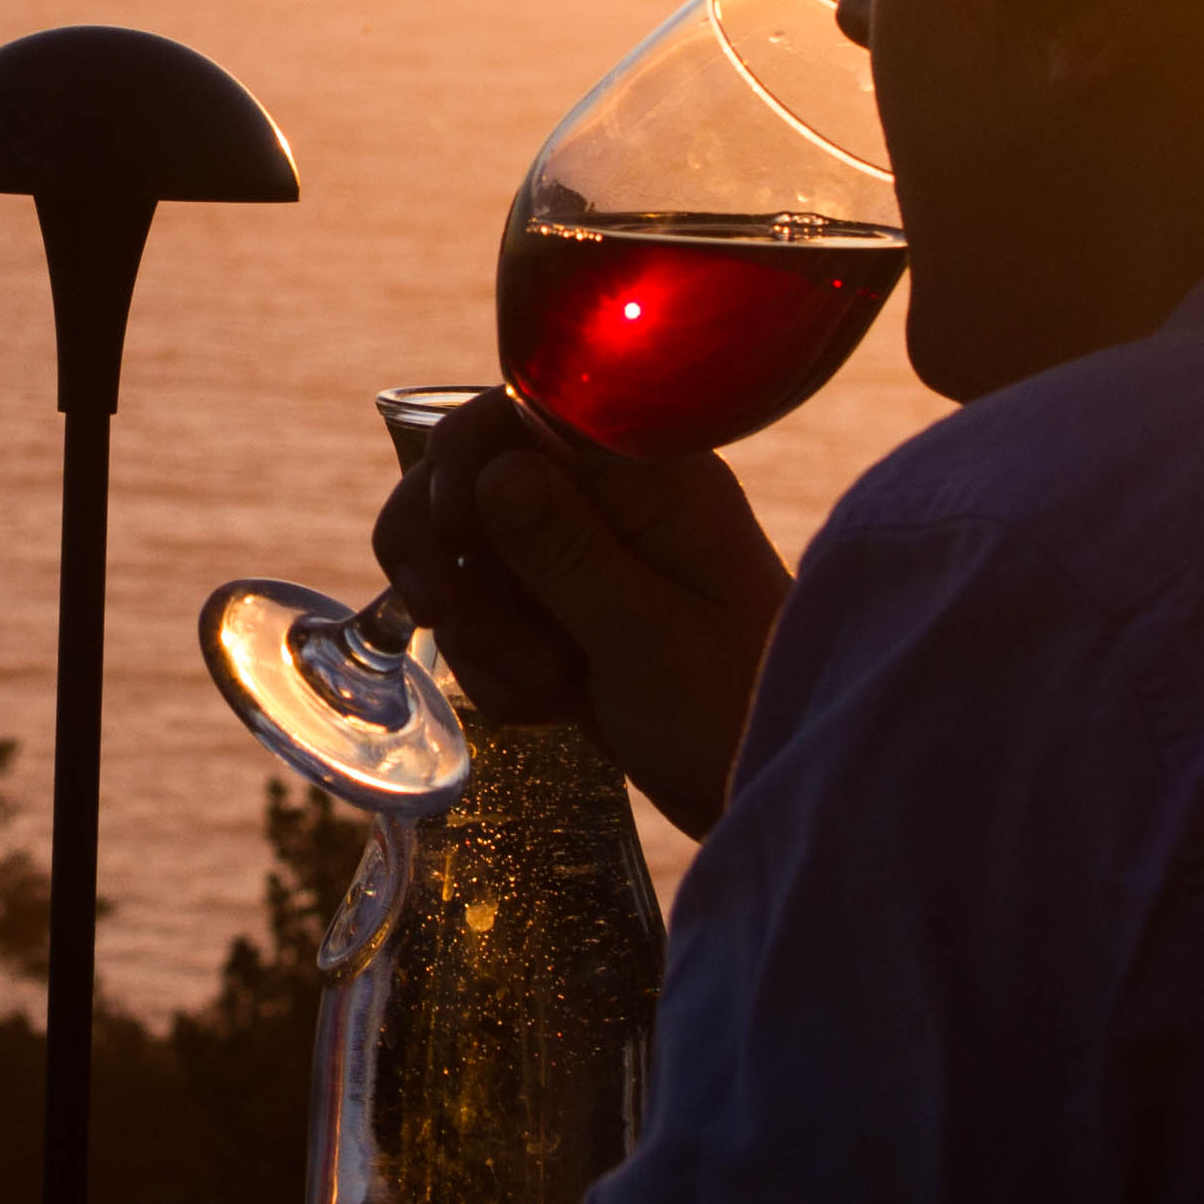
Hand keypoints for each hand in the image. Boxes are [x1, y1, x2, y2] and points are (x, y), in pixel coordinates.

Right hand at [371, 395, 793, 831]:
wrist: (761, 792)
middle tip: (443, 612)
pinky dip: (499, 670)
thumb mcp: (649, 639)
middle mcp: (610, 502)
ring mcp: (583, 558)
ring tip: (550, 684)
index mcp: (650, 477)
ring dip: (482, 631)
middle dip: (450, 558)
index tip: (451, 529)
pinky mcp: (563, 614)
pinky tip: (552, 707)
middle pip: (469, 483)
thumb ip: (569, 552)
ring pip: (467, 563)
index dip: (463, 459)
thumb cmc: (733, 714)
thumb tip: (494, 469)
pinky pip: (486, 623)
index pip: (522, 411)